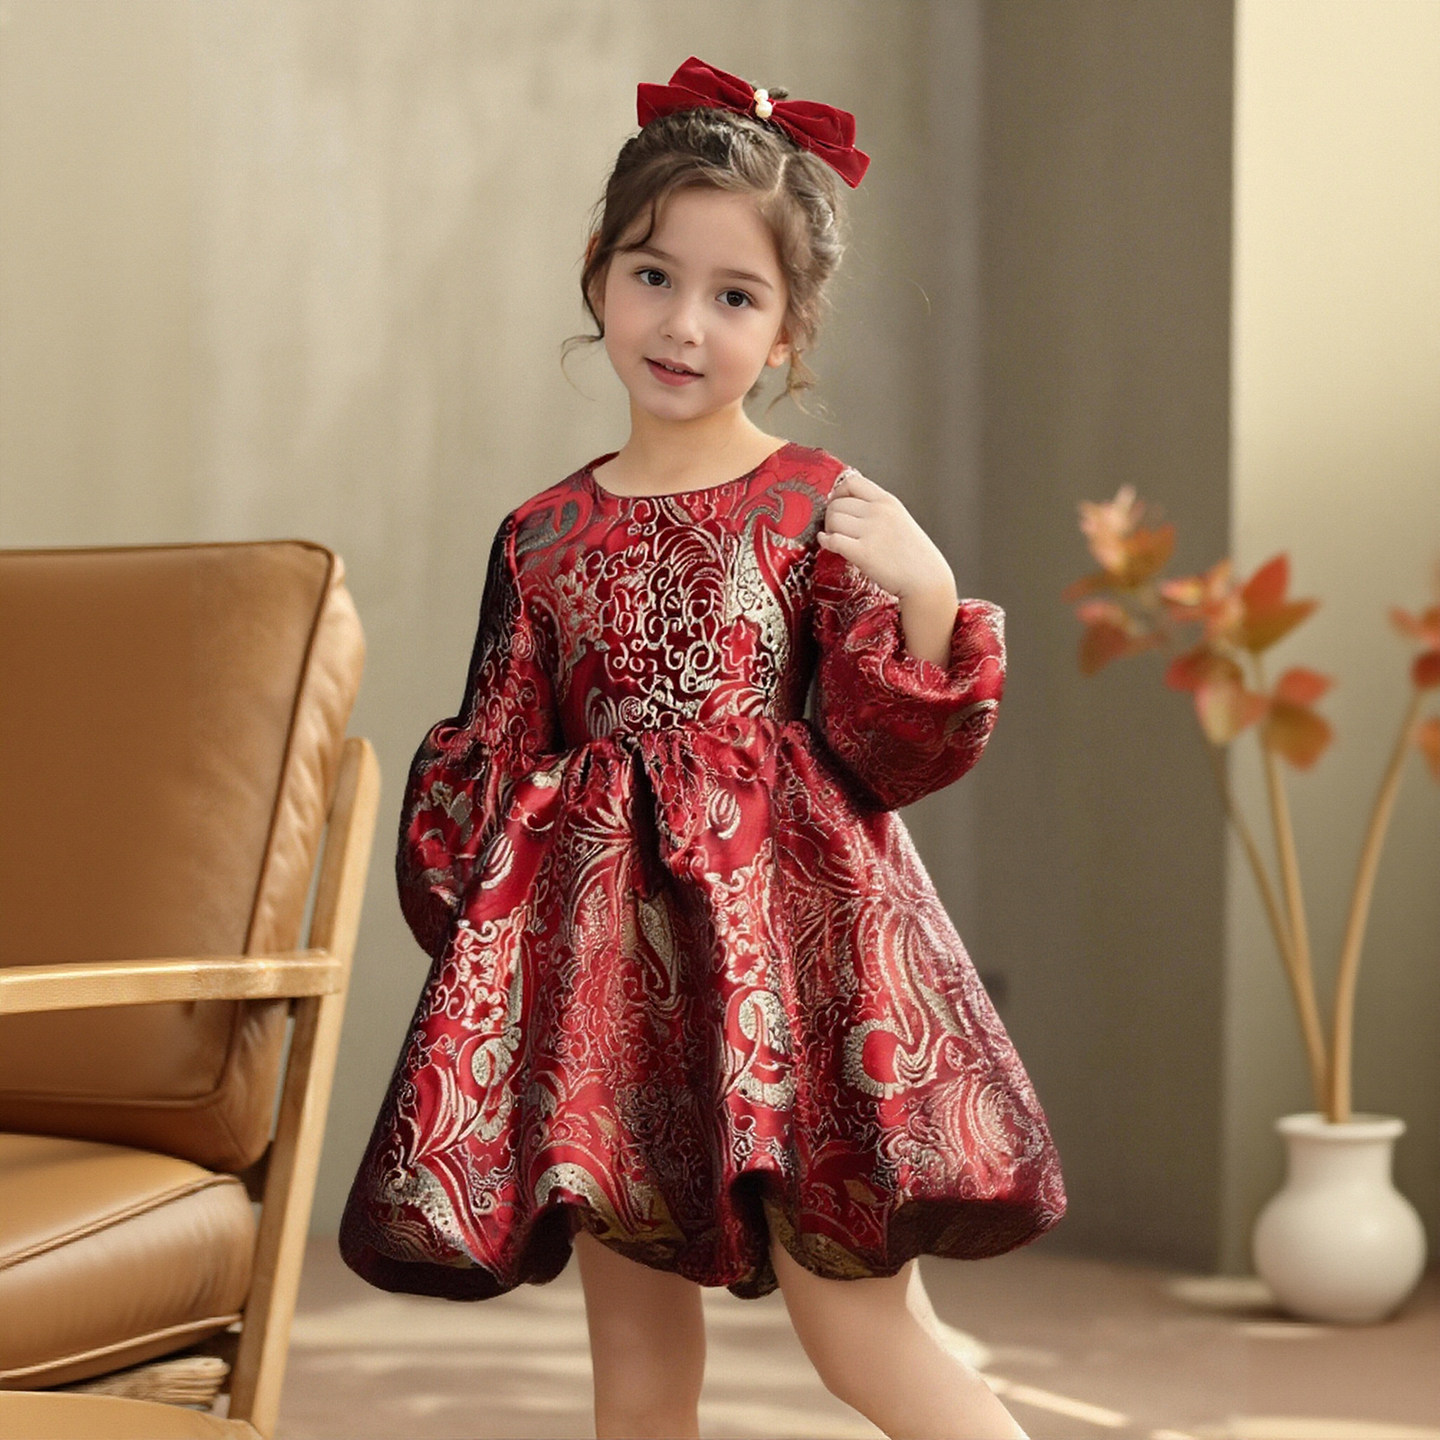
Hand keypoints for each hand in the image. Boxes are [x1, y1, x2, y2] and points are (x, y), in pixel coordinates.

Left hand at [818, 469, 956, 602]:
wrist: (926, 578)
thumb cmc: (915, 554)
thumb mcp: (900, 519)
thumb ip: (878, 510)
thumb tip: (848, 506)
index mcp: (888, 501)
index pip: (852, 482)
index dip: (838, 493)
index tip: (837, 504)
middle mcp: (878, 512)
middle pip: (837, 503)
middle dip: (831, 515)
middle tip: (835, 527)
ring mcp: (870, 531)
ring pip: (832, 520)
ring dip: (828, 529)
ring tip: (835, 537)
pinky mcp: (862, 552)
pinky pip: (832, 540)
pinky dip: (824, 541)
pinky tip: (827, 543)